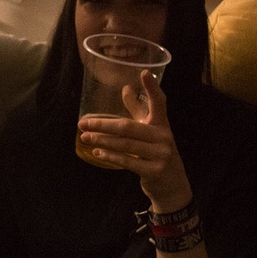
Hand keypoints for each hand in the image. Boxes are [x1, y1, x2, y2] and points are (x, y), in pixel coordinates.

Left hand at [77, 69, 190, 207]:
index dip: (152, 88)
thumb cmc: (157, 152)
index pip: (159, 102)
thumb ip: (138, 110)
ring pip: (126, 144)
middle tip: (83, 123)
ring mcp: (161, 155)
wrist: (173, 185)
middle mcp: (163, 137)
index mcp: (162, 124)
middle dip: (103, 124)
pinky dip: (110, 156)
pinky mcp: (154, 171)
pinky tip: (97, 152)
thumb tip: (126, 88)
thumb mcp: (150, 131)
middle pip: (129, 127)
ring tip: (85, 137)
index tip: (144, 72)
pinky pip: (128, 161)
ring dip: (102, 141)